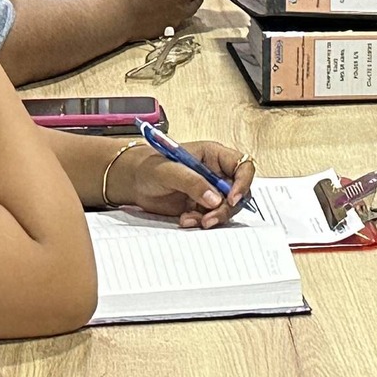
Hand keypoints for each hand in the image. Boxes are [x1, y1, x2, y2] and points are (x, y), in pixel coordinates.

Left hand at [113, 140, 255, 228]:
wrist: (133, 182)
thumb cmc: (148, 166)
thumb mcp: (170, 170)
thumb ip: (193, 182)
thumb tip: (215, 199)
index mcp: (214, 155)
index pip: (242, 165)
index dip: (243, 182)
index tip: (232, 198)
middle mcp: (216, 172)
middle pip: (238, 192)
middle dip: (226, 208)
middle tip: (210, 218)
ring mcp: (210, 190)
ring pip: (226, 208)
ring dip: (212, 217)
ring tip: (192, 220)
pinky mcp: (202, 206)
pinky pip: (211, 217)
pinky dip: (200, 222)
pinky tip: (185, 220)